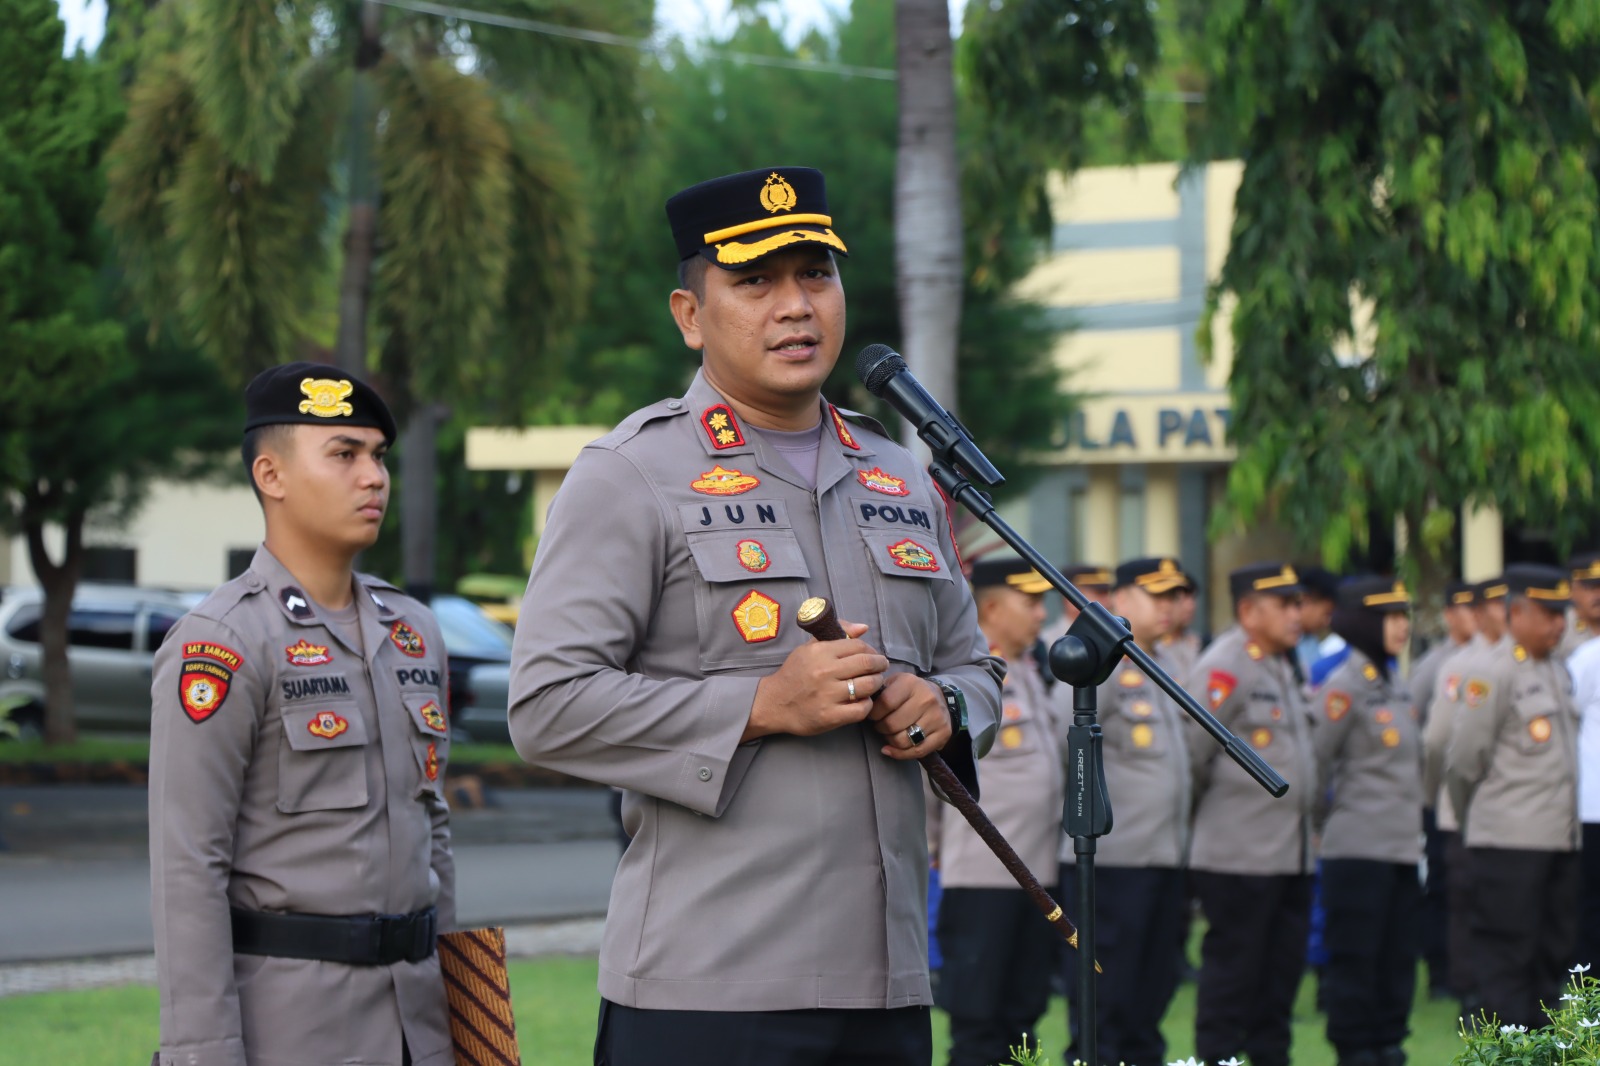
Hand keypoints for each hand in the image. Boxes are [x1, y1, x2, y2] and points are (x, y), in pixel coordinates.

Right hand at [744, 621, 887, 740]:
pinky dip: (868, 704)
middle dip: (880, 664)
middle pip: (867, 664)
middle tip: (881, 667)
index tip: (873, 655)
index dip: (871, 649)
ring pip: (868, 686)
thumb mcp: (809, 648)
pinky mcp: (830, 716)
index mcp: (820, 652)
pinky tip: (863, 701)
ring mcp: (827, 695)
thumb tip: (863, 628)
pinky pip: (861, 709)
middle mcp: (824, 672)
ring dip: (876, 683)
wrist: (774, 703)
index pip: (858, 646)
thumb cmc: (795, 673)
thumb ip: (837, 634)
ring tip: (873, 683)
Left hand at [869, 674, 951, 759]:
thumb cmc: (910, 692)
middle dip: (881, 728)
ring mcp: (937, 718)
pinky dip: (899, 754)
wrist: (941, 698)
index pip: (885, 703)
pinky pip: (917, 751)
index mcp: (911, 683)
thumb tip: (864, 705)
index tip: (872, 715)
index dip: (873, 713)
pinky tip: (889, 750)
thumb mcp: (896, 682)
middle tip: (880, 726)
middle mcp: (926, 699)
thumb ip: (880, 690)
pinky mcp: (943, 734)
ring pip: (903, 740)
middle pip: (893, 724)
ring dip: (890, 741)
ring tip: (888, 734)